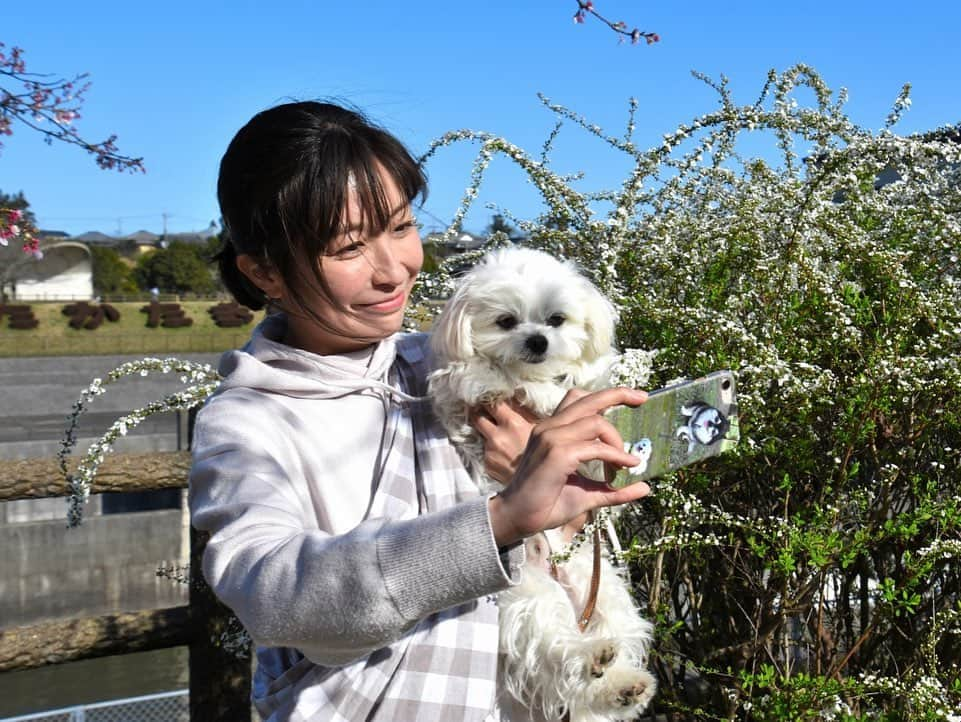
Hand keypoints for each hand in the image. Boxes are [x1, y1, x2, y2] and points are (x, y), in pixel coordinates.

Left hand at [470, 400, 538, 483]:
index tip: (489, 398)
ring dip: (487, 435)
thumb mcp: (539, 427)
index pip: (491, 403)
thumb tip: (513, 397)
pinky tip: (503, 455)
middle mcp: (497, 436)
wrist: (540, 481)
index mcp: (511, 423)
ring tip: (499, 439)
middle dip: (479, 414)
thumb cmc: (545, 452)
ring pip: (481, 435)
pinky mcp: (488, 465)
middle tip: (484, 413)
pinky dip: (491, 451)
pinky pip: (485, 452)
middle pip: (477, 417)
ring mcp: (490, 451)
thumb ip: (524, 412)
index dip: (489, 400)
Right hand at [488, 387, 650, 546]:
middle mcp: (550, 428)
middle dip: (618, 394)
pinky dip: (615, 456)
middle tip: (642, 398)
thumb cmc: (546, 504)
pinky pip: (596, 448)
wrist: (517, 518)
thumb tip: (644, 487)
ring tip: (623, 464)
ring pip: (596, 422)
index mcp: (553, 430)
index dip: (605, 396)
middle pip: (589, 399)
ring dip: (617, 442)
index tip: (632, 398)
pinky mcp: (557, 454)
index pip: (578, 400)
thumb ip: (613, 489)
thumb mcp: (588, 493)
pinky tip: (625, 467)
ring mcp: (552, 438)